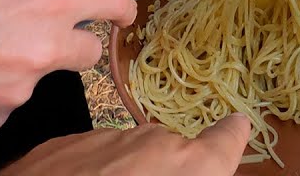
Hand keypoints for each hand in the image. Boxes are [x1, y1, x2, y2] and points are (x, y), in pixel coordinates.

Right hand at [0, 0, 136, 142]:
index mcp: (50, 2)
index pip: (113, 5)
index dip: (120, 6)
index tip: (118, 9)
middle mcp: (43, 50)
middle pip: (85, 52)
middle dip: (67, 41)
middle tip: (26, 28)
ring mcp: (18, 92)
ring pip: (31, 78)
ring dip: (10, 66)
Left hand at [0, 115, 251, 175]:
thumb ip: (201, 165)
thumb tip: (220, 142)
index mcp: (193, 165)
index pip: (227, 140)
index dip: (230, 137)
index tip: (235, 128)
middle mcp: (155, 142)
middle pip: (169, 153)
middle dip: (161, 172)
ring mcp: (107, 138)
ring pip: (124, 155)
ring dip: (120, 174)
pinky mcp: (64, 143)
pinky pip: (87, 157)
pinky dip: (86, 174)